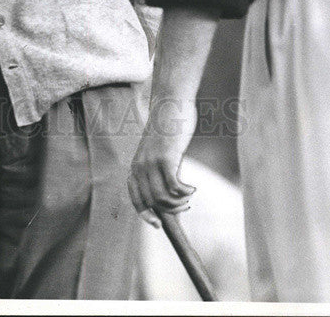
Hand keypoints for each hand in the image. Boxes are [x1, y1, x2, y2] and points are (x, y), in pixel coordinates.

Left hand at [127, 96, 197, 227]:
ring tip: (188, 197)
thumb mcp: (159, 153)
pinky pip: (174, 187)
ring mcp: (151, 162)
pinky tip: (192, 187)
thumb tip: (171, 200)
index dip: (145, 215)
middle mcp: (140, 166)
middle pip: (152, 202)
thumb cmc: (169, 129)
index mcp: (136, 165)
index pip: (136, 198)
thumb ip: (160, 173)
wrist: (170, 104)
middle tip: (184, 206)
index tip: (158, 225)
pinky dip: (185, 192)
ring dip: (178, 203)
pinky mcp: (165, 157)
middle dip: (170, 211)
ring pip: (162, 198)